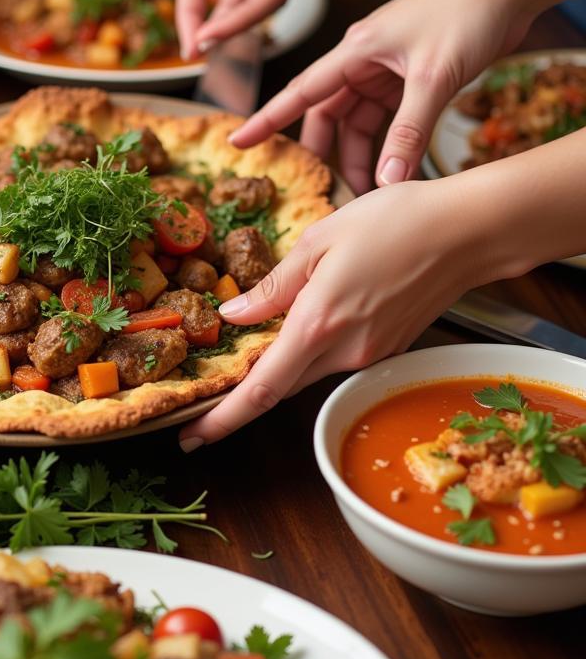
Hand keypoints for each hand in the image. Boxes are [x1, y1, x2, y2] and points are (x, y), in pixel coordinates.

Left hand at [178, 178, 501, 449]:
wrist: (468, 231)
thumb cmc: (395, 221)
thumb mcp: (319, 241)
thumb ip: (273, 286)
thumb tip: (233, 315)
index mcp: (317, 324)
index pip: (260, 389)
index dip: (222, 419)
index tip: (190, 436)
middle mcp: (343, 352)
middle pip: (279, 389)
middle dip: (238, 404)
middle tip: (198, 412)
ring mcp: (369, 355)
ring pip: (305, 374)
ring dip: (275, 372)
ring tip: (242, 359)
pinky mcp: (387, 349)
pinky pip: (333, 361)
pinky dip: (307, 355)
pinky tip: (299, 331)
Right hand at [229, 0, 534, 192]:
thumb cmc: (468, 9)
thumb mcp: (435, 77)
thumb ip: (408, 133)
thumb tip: (386, 181)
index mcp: (356, 50)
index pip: (299, 91)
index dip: (267, 118)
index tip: (237, 141)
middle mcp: (365, 59)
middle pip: (328, 114)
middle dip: (327, 153)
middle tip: (332, 191)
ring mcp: (389, 68)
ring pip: (360, 120)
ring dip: (362, 153)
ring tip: (370, 188)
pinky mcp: (414, 74)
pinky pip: (390, 117)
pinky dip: (390, 142)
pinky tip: (396, 167)